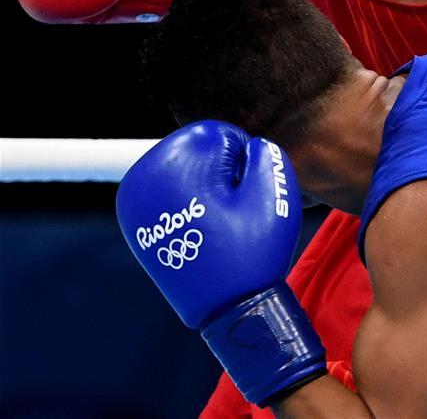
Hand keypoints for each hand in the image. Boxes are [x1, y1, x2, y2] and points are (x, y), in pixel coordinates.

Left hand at [116, 121, 326, 406]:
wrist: (230, 311)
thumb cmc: (254, 250)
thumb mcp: (274, 190)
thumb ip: (261, 149)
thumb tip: (242, 144)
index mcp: (174, 163)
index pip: (219, 135)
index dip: (244, 162)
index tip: (244, 196)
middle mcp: (143, 177)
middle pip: (196, 149)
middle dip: (220, 172)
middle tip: (232, 212)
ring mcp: (132, 202)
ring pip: (183, 169)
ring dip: (202, 186)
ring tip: (217, 223)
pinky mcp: (133, 222)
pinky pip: (169, 194)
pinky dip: (186, 203)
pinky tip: (201, 230)